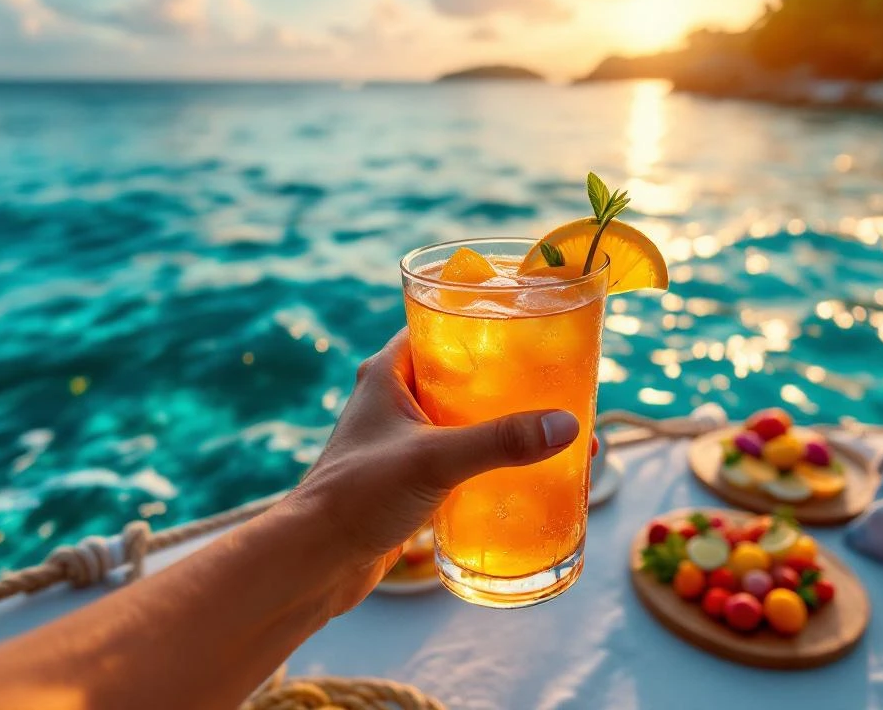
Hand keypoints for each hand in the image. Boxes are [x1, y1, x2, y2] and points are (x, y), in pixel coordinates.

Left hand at [287, 329, 586, 613]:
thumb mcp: (434, 459)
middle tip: (553, 380)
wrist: (316, 560)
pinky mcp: (409, 474)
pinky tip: (522, 470)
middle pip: (459, 373)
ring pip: (461, 416)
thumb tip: (566, 425)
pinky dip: (487, 457)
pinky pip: (457, 454)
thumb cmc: (357, 496)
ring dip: (499, 421)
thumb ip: (499, 441)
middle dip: (505, 379)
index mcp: (388, 372)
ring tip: (549, 426)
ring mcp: (401, 437)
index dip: (480, 322)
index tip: (527, 326)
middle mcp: (393, 398)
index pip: (438, 324)